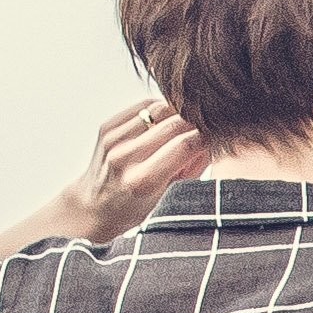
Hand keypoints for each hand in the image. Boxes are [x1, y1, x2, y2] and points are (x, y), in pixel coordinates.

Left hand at [53, 98, 210, 244]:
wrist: (93, 205)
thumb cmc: (134, 207)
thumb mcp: (170, 194)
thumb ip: (193, 166)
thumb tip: (213, 139)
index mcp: (143, 181)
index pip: (186, 145)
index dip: (208, 136)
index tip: (219, 135)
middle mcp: (125, 156)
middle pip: (174, 123)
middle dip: (196, 122)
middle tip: (208, 127)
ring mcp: (114, 139)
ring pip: (160, 108)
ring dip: (179, 113)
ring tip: (186, 124)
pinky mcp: (107, 126)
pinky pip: (143, 106)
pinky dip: (160, 110)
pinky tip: (165, 121)